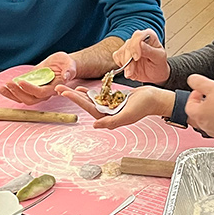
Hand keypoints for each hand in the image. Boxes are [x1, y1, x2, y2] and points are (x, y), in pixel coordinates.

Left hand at [0, 52, 76, 104]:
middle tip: (9, 83)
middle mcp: (45, 92)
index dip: (30, 89)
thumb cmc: (67, 64)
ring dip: (11, 94)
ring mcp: (37, 91)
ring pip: (23, 99)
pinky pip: (19, 94)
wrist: (64, 65)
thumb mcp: (70, 63)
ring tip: (2, 87)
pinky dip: (9, 93)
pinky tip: (1, 88)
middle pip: (30, 99)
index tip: (21, 81)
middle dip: (18, 93)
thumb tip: (66, 76)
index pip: (41, 93)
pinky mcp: (31, 88)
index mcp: (54, 88)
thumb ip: (69, 70)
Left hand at [55, 84, 173, 129]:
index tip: (65, 92)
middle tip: (59, 88)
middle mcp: (107, 113)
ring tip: (66, 89)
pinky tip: (82, 89)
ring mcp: (109, 106)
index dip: (75, 100)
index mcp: (108, 118)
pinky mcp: (113, 99)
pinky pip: (98, 95)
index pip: (87, 108)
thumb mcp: (128, 115)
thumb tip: (95, 126)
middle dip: (72, 96)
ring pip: (90, 99)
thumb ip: (111, 122)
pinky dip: (90, 92)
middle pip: (85, 103)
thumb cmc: (144, 106)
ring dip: (78, 94)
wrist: (154, 98)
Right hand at [112, 29, 169, 84]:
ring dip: (125, 65)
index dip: (135, 46)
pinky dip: (121, 66)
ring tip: (131, 73)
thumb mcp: (159, 58)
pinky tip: (128, 71)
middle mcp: (138, 39)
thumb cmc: (159, 64)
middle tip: (131, 71)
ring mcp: (129, 46)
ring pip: (121, 52)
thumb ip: (151, 51)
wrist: (155, 74)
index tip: (136, 58)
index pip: (138, 36)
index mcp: (149, 36)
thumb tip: (141, 44)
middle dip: (129, 60)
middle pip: (128, 45)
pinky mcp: (123, 53)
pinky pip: (117, 57)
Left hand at [185, 75, 213, 142]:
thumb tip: (192, 80)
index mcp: (198, 114)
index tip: (201, 90)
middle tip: (212, 98)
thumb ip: (199, 82)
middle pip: (199, 115)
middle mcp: (205, 126)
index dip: (194, 95)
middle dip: (204, 105)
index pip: (189, 105)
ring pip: (211, 122)